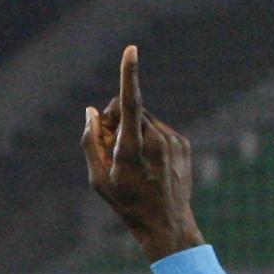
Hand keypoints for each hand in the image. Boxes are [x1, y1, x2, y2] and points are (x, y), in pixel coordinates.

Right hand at [82, 45, 199, 260]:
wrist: (167, 224)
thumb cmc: (126, 204)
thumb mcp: (98, 179)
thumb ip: (90, 142)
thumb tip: (91, 112)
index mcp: (131, 149)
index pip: (129, 103)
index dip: (129, 74)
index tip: (131, 50)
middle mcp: (155, 140)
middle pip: (130, 110)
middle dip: (116, 120)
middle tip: (109, 146)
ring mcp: (172, 141)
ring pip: (145, 120)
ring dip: (133, 131)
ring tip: (133, 162)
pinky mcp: (183, 144)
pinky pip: (159, 130)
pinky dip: (149, 139)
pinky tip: (150, 165)